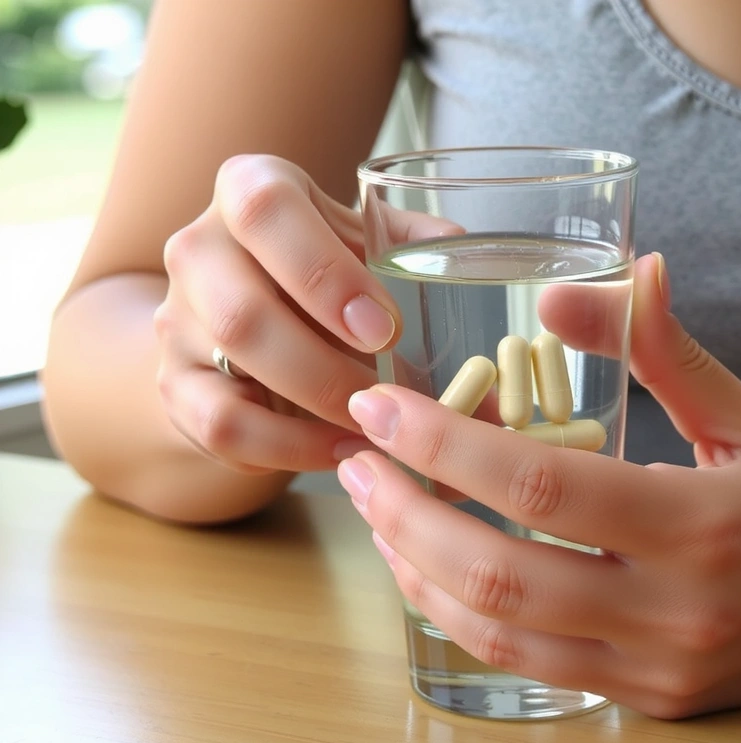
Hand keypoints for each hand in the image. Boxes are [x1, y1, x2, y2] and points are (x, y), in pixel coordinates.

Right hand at [154, 154, 451, 473]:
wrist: (242, 320)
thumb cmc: (320, 273)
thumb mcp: (362, 243)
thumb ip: (410, 244)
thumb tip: (463, 258)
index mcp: (250, 190)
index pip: (266, 210)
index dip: (325, 274)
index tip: (384, 328)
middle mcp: (199, 248)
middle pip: (243, 310)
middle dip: (324, 364)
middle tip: (385, 394)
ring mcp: (177, 319)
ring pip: (233, 373)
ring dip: (313, 408)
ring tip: (373, 428)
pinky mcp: (174, 384)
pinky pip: (222, 427)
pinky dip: (289, 448)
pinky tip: (341, 449)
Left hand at [336, 253, 740, 717]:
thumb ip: (659, 348)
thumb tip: (575, 286)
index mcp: (704, 525)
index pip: (543, 488)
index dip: (447, 446)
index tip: (379, 409)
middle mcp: (677, 610)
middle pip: (501, 574)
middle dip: (406, 515)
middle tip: (357, 464)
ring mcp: (661, 667)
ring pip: (503, 633)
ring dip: (420, 572)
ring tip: (379, 513)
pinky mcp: (655, 698)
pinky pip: (534, 665)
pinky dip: (466, 618)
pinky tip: (434, 571)